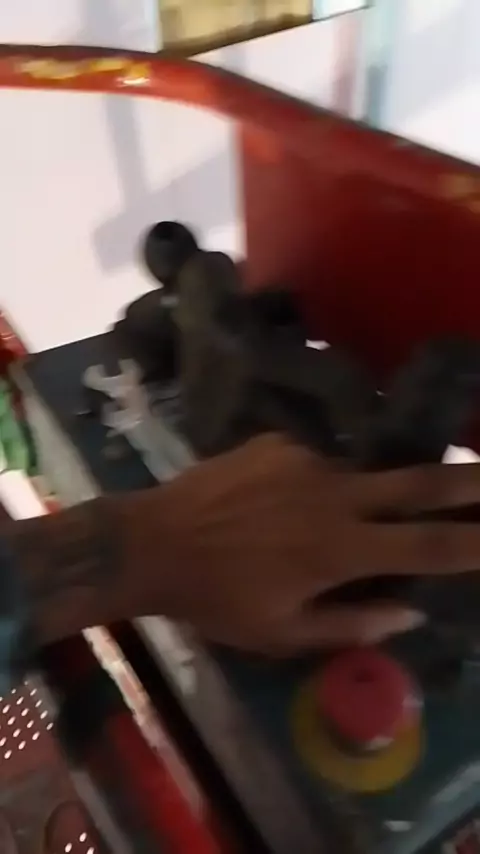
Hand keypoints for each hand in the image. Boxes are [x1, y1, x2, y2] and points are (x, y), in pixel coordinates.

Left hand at [132, 433, 479, 654]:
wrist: (151, 541)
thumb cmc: (217, 599)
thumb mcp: (282, 632)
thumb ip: (352, 624)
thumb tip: (409, 612)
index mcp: (339, 548)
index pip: (426, 546)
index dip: (473, 541)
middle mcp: (334, 493)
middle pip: (416, 483)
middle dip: (465, 479)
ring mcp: (305, 459)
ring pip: (359, 476)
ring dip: (361, 496)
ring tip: (304, 527)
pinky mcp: (278, 441)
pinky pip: (315, 464)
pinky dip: (312, 486)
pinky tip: (276, 506)